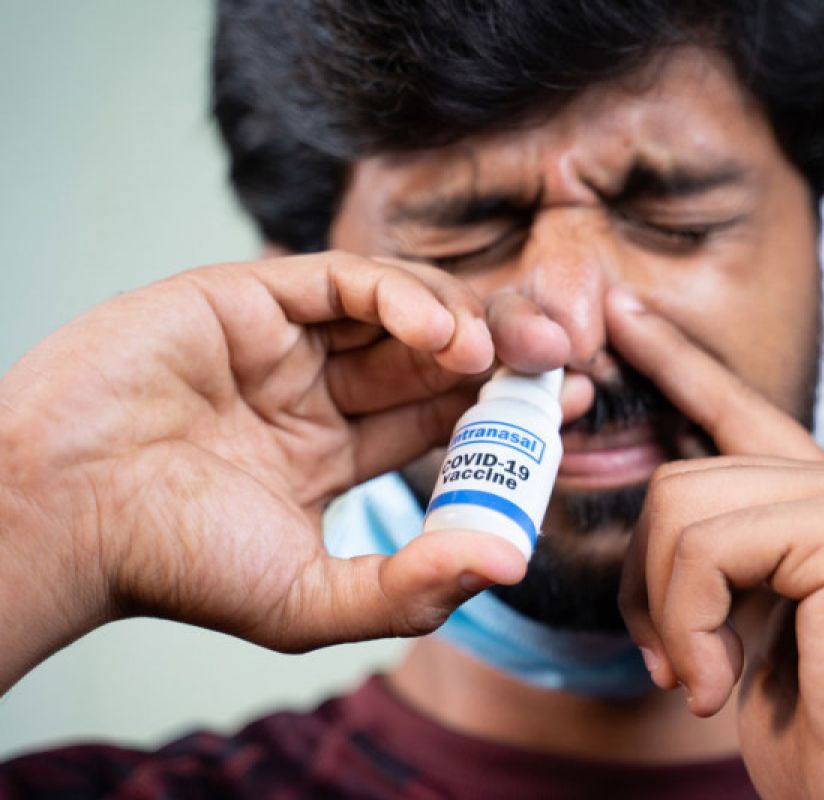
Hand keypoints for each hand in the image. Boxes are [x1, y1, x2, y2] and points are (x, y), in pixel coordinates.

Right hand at [0, 252, 567, 691]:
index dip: (505, 410)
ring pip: (398, 307)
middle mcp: (311, 390)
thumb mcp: (309, 599)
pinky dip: (402, 294)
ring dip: (461, 320)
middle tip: (563, 359)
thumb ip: (410, 586)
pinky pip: (343, 279)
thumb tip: (509, 563)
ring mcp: (281, 340)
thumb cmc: (170, 563)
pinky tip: (444, 331)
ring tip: (500, 353)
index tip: (569, 407)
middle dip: (503, 354)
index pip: (439, 418)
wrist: (58, 515)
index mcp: (328, 451)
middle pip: (432, 356)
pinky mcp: (246, 296)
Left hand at [607, 290, 823, 798]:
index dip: (673, 360)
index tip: (621, 314)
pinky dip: (689, 623)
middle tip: (673, 660)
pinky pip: (704, 547)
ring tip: (702, 676)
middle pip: (677, 480)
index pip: (734, 409)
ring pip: (679, 509)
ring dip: (668, 612)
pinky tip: (720, 682)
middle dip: (646, 582)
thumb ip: (716, 554)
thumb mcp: (746, 622)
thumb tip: (656, 511)